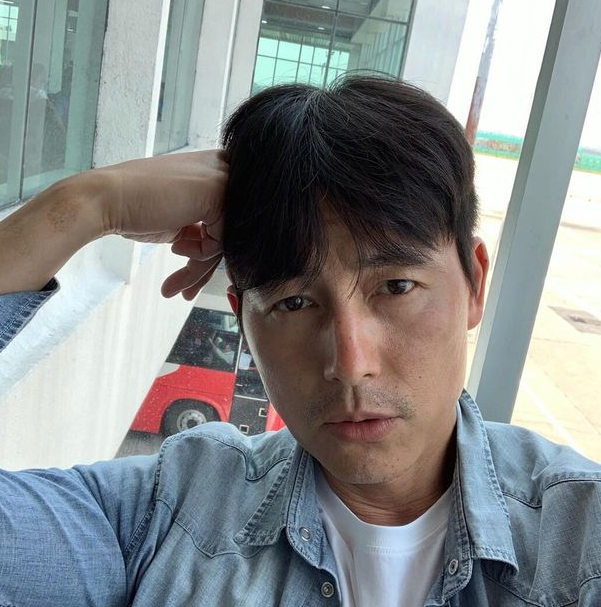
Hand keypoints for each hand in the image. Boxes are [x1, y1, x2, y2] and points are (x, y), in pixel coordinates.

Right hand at [96, 149, 227, 299]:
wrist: (104, 200)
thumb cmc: (134, 209)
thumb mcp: (178, 219)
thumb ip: (203, 228)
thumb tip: (221, 253)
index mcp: (211, 171)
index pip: (223, 221)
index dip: (205, 251)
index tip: (189, 277)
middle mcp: (220, 169)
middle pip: (225, 233)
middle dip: (204, 267)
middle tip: (185, 291)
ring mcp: (220, 179)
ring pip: (223, 240)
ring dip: (198, 269)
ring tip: (177, 288)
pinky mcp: (217, 193)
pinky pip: (220, 240)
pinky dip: (199, 253)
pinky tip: (175, 246)